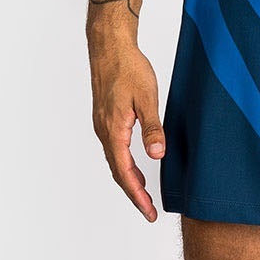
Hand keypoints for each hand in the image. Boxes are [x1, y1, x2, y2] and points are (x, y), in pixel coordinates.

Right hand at [89, 33, 164, 221]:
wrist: (109, 46)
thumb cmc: (129, 68)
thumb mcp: (147, 98)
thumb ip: (152, 128)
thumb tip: (157, 155)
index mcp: (114, 130)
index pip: (126, 173)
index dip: (138, 196)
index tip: (149, 213)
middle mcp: (104, 132)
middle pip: (118, 173)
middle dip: (134, 195)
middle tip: (149, 212)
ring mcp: (103, 126)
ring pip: (115, 162)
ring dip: (129, 181)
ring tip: (145, 196)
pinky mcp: (105, 119)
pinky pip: (115, 150)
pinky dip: (125, 165)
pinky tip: (136, 166)